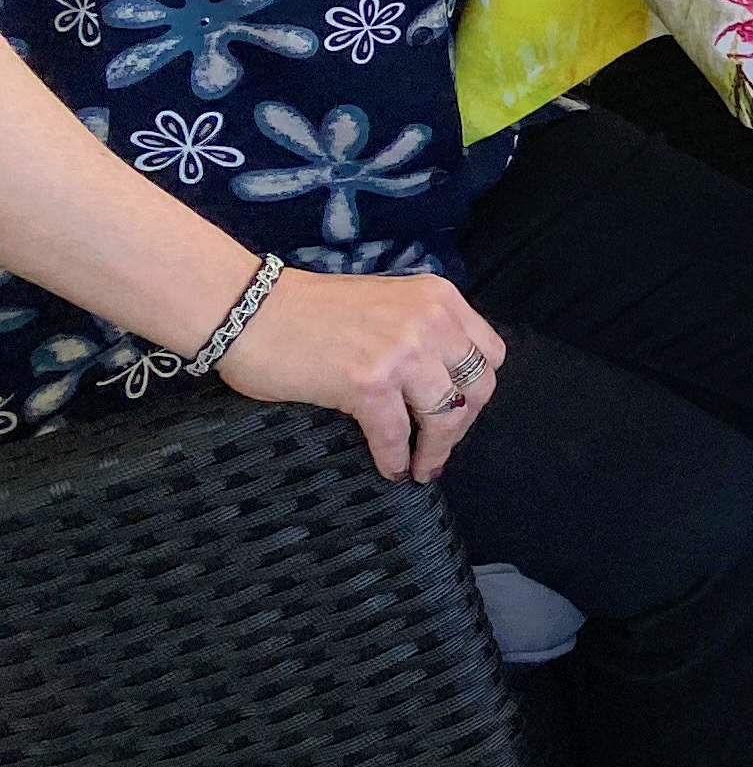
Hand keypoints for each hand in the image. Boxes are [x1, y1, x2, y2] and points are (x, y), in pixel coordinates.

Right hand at [218, 268, 509, 481]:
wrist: (248, 310)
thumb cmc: (308, 311)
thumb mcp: (387, 303)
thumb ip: (421, 329)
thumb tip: (443, 381)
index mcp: (439, 298)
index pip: (489, 352)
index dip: (476, 389)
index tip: (459, 410)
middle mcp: (430, 320)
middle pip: (477, 387)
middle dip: (463, 424)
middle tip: (440, 446)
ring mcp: (402, 351)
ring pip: (446, 415)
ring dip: (436, 449)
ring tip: (422, 467)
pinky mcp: (367, 383)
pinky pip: (397, 434)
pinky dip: (397, 458)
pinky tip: (392, 469)